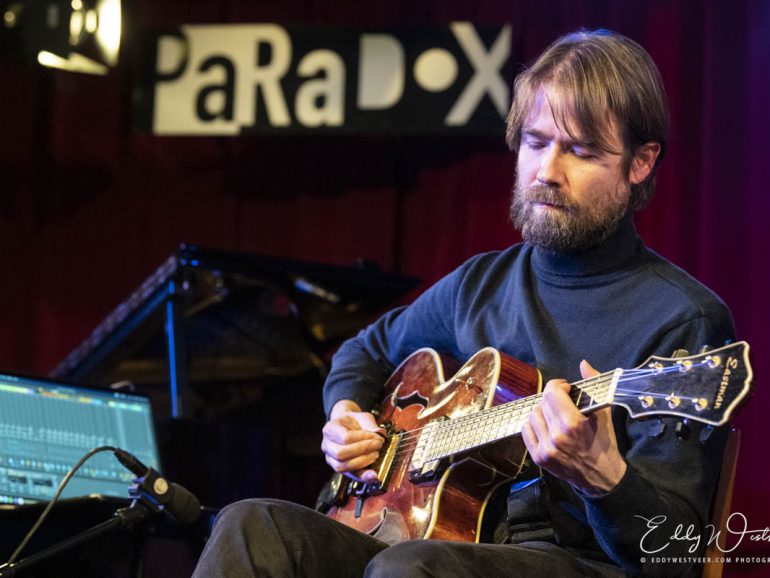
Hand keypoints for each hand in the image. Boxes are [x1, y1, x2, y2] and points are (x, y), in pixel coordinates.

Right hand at [321, 400, 384, 482]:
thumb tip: (380, 434)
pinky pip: (350, 476)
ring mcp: (331, 459)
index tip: (378, 437)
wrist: (348, 426)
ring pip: (342, 467)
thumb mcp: (362, 417)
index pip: (345, 437)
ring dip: (363, 462)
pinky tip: (374, 475)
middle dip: (363, 450)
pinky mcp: (340, 469)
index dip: (363, 438)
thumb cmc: (354, 422)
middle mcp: (326, 445)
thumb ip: (371, 424)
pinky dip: (363, 476)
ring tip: (376, 454)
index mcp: (330, 429)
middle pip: (341, 453)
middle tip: (378, 445)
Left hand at [521, 360, 626, 494]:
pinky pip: (526, 429)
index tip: (566, 388)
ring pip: (532, 414)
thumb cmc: (604, 443)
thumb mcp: (603, 413)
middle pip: (542, 402)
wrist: (602, 478)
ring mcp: (545, 448)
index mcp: (573, 424)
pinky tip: (547, 426)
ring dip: (543, 411)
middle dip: (552, 398)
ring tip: (555, 416)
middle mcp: (556, 436)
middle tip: (562, 402)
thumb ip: (593, 385)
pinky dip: (534, 424)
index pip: (552, 392)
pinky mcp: (538, 457)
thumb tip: (583, 363)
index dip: (558, 385)